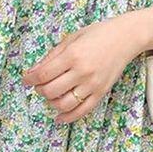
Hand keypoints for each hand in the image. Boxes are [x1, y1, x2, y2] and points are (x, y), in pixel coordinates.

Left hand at [22, 16, 142, 123]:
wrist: (126, 37)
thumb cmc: (99, 34)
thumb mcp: (71, 39)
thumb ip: (52, 56)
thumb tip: (34, 71)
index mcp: (72, 55)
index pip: (43, 74)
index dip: (30, 79)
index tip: (26, 79)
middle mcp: (82, 72)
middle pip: (51, 91)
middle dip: (39, 90)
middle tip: (38, 85)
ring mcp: (92, 84)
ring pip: (64, 104)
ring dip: (51, 103)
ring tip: (50, 96)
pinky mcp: (101, 92)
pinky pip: (82, 111)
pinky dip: (68, 117)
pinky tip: (59, 117)